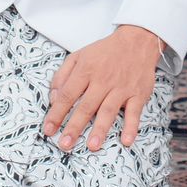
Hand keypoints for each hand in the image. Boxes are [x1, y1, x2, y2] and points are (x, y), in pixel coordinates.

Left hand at [43, 25, 162, 151]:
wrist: (137, 40)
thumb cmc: (105, 52)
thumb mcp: (79, 56)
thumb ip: (62, 76)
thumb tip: (52, 98)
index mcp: (86, 70)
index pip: (67, 94)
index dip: (57, 113)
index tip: (48, 129)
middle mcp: (103, 80)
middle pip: (86, 106)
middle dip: (74, 126)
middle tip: (65, 144)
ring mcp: (121, 88)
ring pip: (108, 110)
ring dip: (100, 129)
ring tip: (92, 146)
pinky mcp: (138, 94)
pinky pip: (134, 112)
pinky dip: (131, 127)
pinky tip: (126, 140)